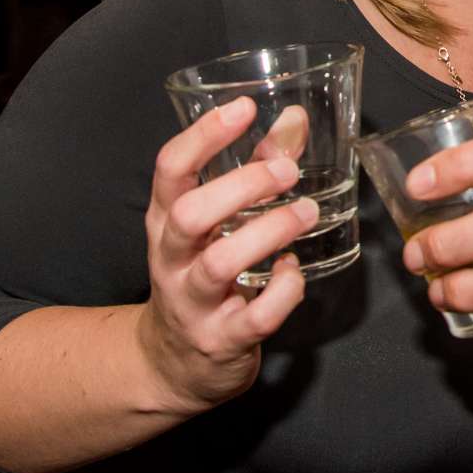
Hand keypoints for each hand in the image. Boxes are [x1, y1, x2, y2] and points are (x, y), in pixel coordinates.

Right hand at [135, 97, 311, 413]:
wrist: (173, 364)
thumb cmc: (201, 274)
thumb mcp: (216, 222)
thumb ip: (254, 169)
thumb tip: (293, 119)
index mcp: (166, 220)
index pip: (169, 169)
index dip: (203, 135)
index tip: (242, 108)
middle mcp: (171, 259)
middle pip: (189, 214)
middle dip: (241, 186)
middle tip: (288, 171)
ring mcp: (192, 303)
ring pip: (219, 264)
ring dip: (269, 233)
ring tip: (306, 213)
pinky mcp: (222, 340)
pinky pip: (255, 317)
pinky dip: (284, 290)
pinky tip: (294, 271)